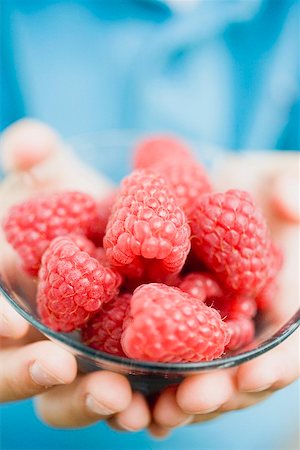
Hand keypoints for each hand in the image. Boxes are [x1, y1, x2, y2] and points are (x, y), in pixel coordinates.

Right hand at [0, 120, 150, 430]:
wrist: (115, 232)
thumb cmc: (71, 205)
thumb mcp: (49, 178)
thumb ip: (34, 159)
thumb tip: (29, 142)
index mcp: (6, 295)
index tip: (12, 324)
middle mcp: (29, 334)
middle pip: (9, 371)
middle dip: (26, 374)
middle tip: (57, 366)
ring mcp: (70, 356)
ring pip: (60, 394)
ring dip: (82, 402)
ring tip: (117, 399)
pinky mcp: (114, 367)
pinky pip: (112, 395)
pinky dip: (130, 407)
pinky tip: (153, 408)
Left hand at [150, 151, 299, 437]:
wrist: (223, 187)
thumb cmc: (261, 184)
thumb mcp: (282, 178)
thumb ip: (293, 190)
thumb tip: (287, 205)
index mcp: (286, 294)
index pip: (291, 339)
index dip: (277, 361)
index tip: (250, 375)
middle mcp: (254, 318)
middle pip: (247, 369)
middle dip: (223, 391)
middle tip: (191, 401)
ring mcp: (220, 324)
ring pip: (211, 374)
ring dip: (187, 397)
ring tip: (159, 413)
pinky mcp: (183, 320)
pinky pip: (176, 357)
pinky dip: (161, 382)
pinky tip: (139, 401)